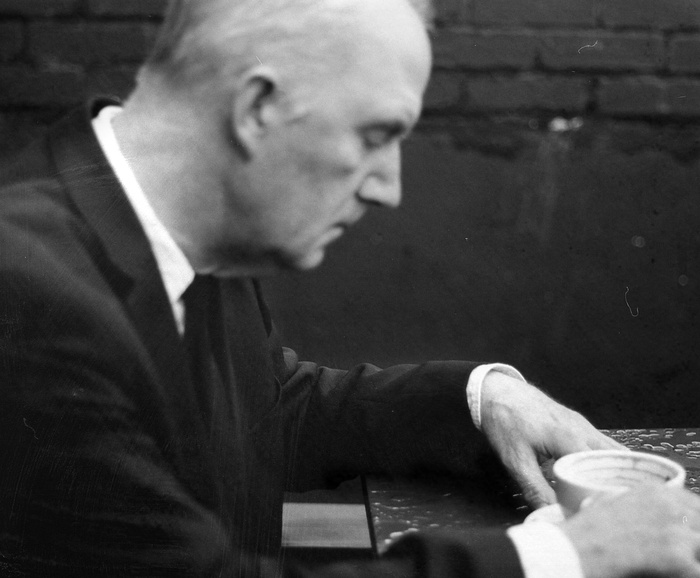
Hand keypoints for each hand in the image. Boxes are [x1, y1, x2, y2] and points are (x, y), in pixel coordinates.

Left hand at [479, 371, 622, 507]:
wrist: (496, 390)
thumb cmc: (504, 421)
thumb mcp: (515, 460)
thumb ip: (535, 489)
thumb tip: (551, 514)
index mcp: (570, 438)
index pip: (602, 470)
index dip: (602, 492)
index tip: (600, 510)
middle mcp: (583, 429)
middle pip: (616, 460)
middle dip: (617, 484)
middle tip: (610, 507)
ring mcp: (582, 425)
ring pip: (612, 451)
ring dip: (612, 471)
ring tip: (607, 496)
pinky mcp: (577, 424)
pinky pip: (601, 444)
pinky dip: (604, 461)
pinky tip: (595, 476)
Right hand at [561, 485, 699, 577]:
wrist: (576, 550)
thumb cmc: (586, 531)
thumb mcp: (608, 502)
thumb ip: (632, 502)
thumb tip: (644, 514)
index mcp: (655, 491)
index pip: (697, 506)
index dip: (694, 524)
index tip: (690, 533)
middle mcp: (670, 506)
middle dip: (694, 542)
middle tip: (681, 554)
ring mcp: (677, 531)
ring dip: (693, 559)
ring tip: (674, 565)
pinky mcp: (679, 557)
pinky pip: (697, 570)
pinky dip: (687, 573)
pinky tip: (668, 573)